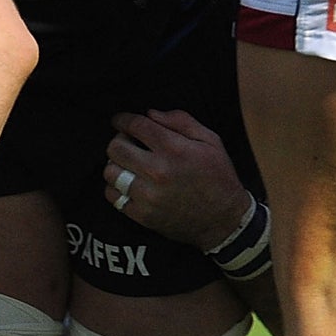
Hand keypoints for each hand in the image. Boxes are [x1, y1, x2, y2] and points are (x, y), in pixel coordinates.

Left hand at [103, 110, 253, 250]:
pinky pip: (113, 196)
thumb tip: (150, 114)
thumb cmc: (219, 178)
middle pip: (115, 147)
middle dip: (118, 140)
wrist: (224, 221)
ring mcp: (148, 195)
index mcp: (175, 150)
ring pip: (110, 172)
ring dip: (116, 164)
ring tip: (128, 164)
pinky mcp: (142, 215)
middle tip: (126, 142)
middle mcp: (158, 171)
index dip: (123, 119)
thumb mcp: (211, 142)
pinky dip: (116, 188)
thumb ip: (181, 121)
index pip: (135, 126)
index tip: (120, 120)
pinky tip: (129, 184)